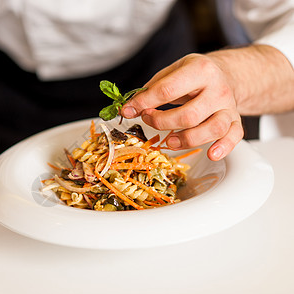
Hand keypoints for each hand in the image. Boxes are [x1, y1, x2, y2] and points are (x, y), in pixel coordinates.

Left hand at [121, 53, 243, 160]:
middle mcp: (217, 88)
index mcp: (200, 69)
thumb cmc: (192, 75)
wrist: (224, 73)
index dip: (143, 102)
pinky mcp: (235, 120)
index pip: (167, 90)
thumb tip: (127, 109)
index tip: (128, 110)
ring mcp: (228, 106)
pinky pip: (234, 136)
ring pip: (213, 128)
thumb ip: (150, 90)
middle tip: (148, 119)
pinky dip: (224, 147)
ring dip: (187, 139)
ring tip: (169, 141)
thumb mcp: (171, 72)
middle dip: (161, 122)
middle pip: (189, 115)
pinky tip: (211, 154)